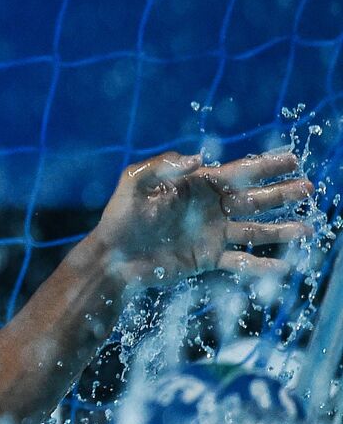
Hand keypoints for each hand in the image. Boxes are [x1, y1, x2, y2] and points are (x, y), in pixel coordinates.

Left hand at [90, 150, 312, 286]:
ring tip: (308, 228)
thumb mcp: (136, 182)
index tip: (293, 159)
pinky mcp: (207, 258)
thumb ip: (165, 166)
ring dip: (281, 230)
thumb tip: (200, 158)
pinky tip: (283, 266)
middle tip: (309, 188)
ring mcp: (212, 234)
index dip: (267, 166)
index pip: (240, 172)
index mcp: (198, 186)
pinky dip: (260, 265)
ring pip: (255, 230)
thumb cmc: (121, 216)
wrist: (113, 257)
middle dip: (283, 193)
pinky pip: (240, 261)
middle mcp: (211, 209)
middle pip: (255, 199)